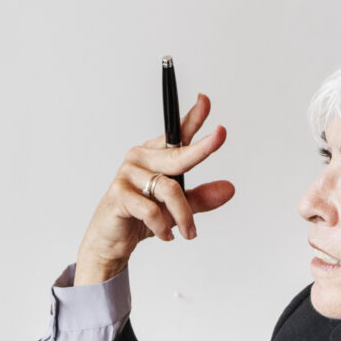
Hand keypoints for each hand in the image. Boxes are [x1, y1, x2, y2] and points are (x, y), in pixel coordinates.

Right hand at [72, 94, 235, 285]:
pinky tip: (166, 234)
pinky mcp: (119, 194)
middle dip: (202, 147)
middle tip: (220, 136)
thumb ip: (201, 198)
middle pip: (178, 155)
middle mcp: (140, 159)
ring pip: (169, 189)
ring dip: (183, 215)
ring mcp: (127, 175)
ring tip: (188, 232)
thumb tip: (229, 189)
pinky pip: (151, 209)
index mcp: (155, 156)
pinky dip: (163, 225)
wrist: (111, 240)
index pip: (176, 134)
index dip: (192, 116)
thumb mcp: (176, 209)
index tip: (205, 100)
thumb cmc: (141, 218)